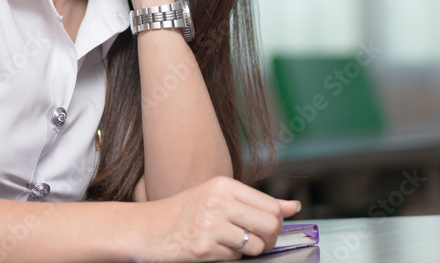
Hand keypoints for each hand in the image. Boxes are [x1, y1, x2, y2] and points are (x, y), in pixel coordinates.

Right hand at [138, 176, 300, 261]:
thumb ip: (257, 202)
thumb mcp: (218, 197)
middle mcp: (219, 202)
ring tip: (230, 245)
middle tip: (256, 242)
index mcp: (224, 185)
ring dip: (248, 251)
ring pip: (256, 245)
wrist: (145, 229)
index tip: (267, 228)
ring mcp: (210, 225)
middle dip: (269, 239)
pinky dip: (229, 258)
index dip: (277, 222)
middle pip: (270, 225)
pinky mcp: (202, 248)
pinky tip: (213, 249)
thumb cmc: (182, 213)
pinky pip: (234, 259)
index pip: (272, 205)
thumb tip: (294, 207)